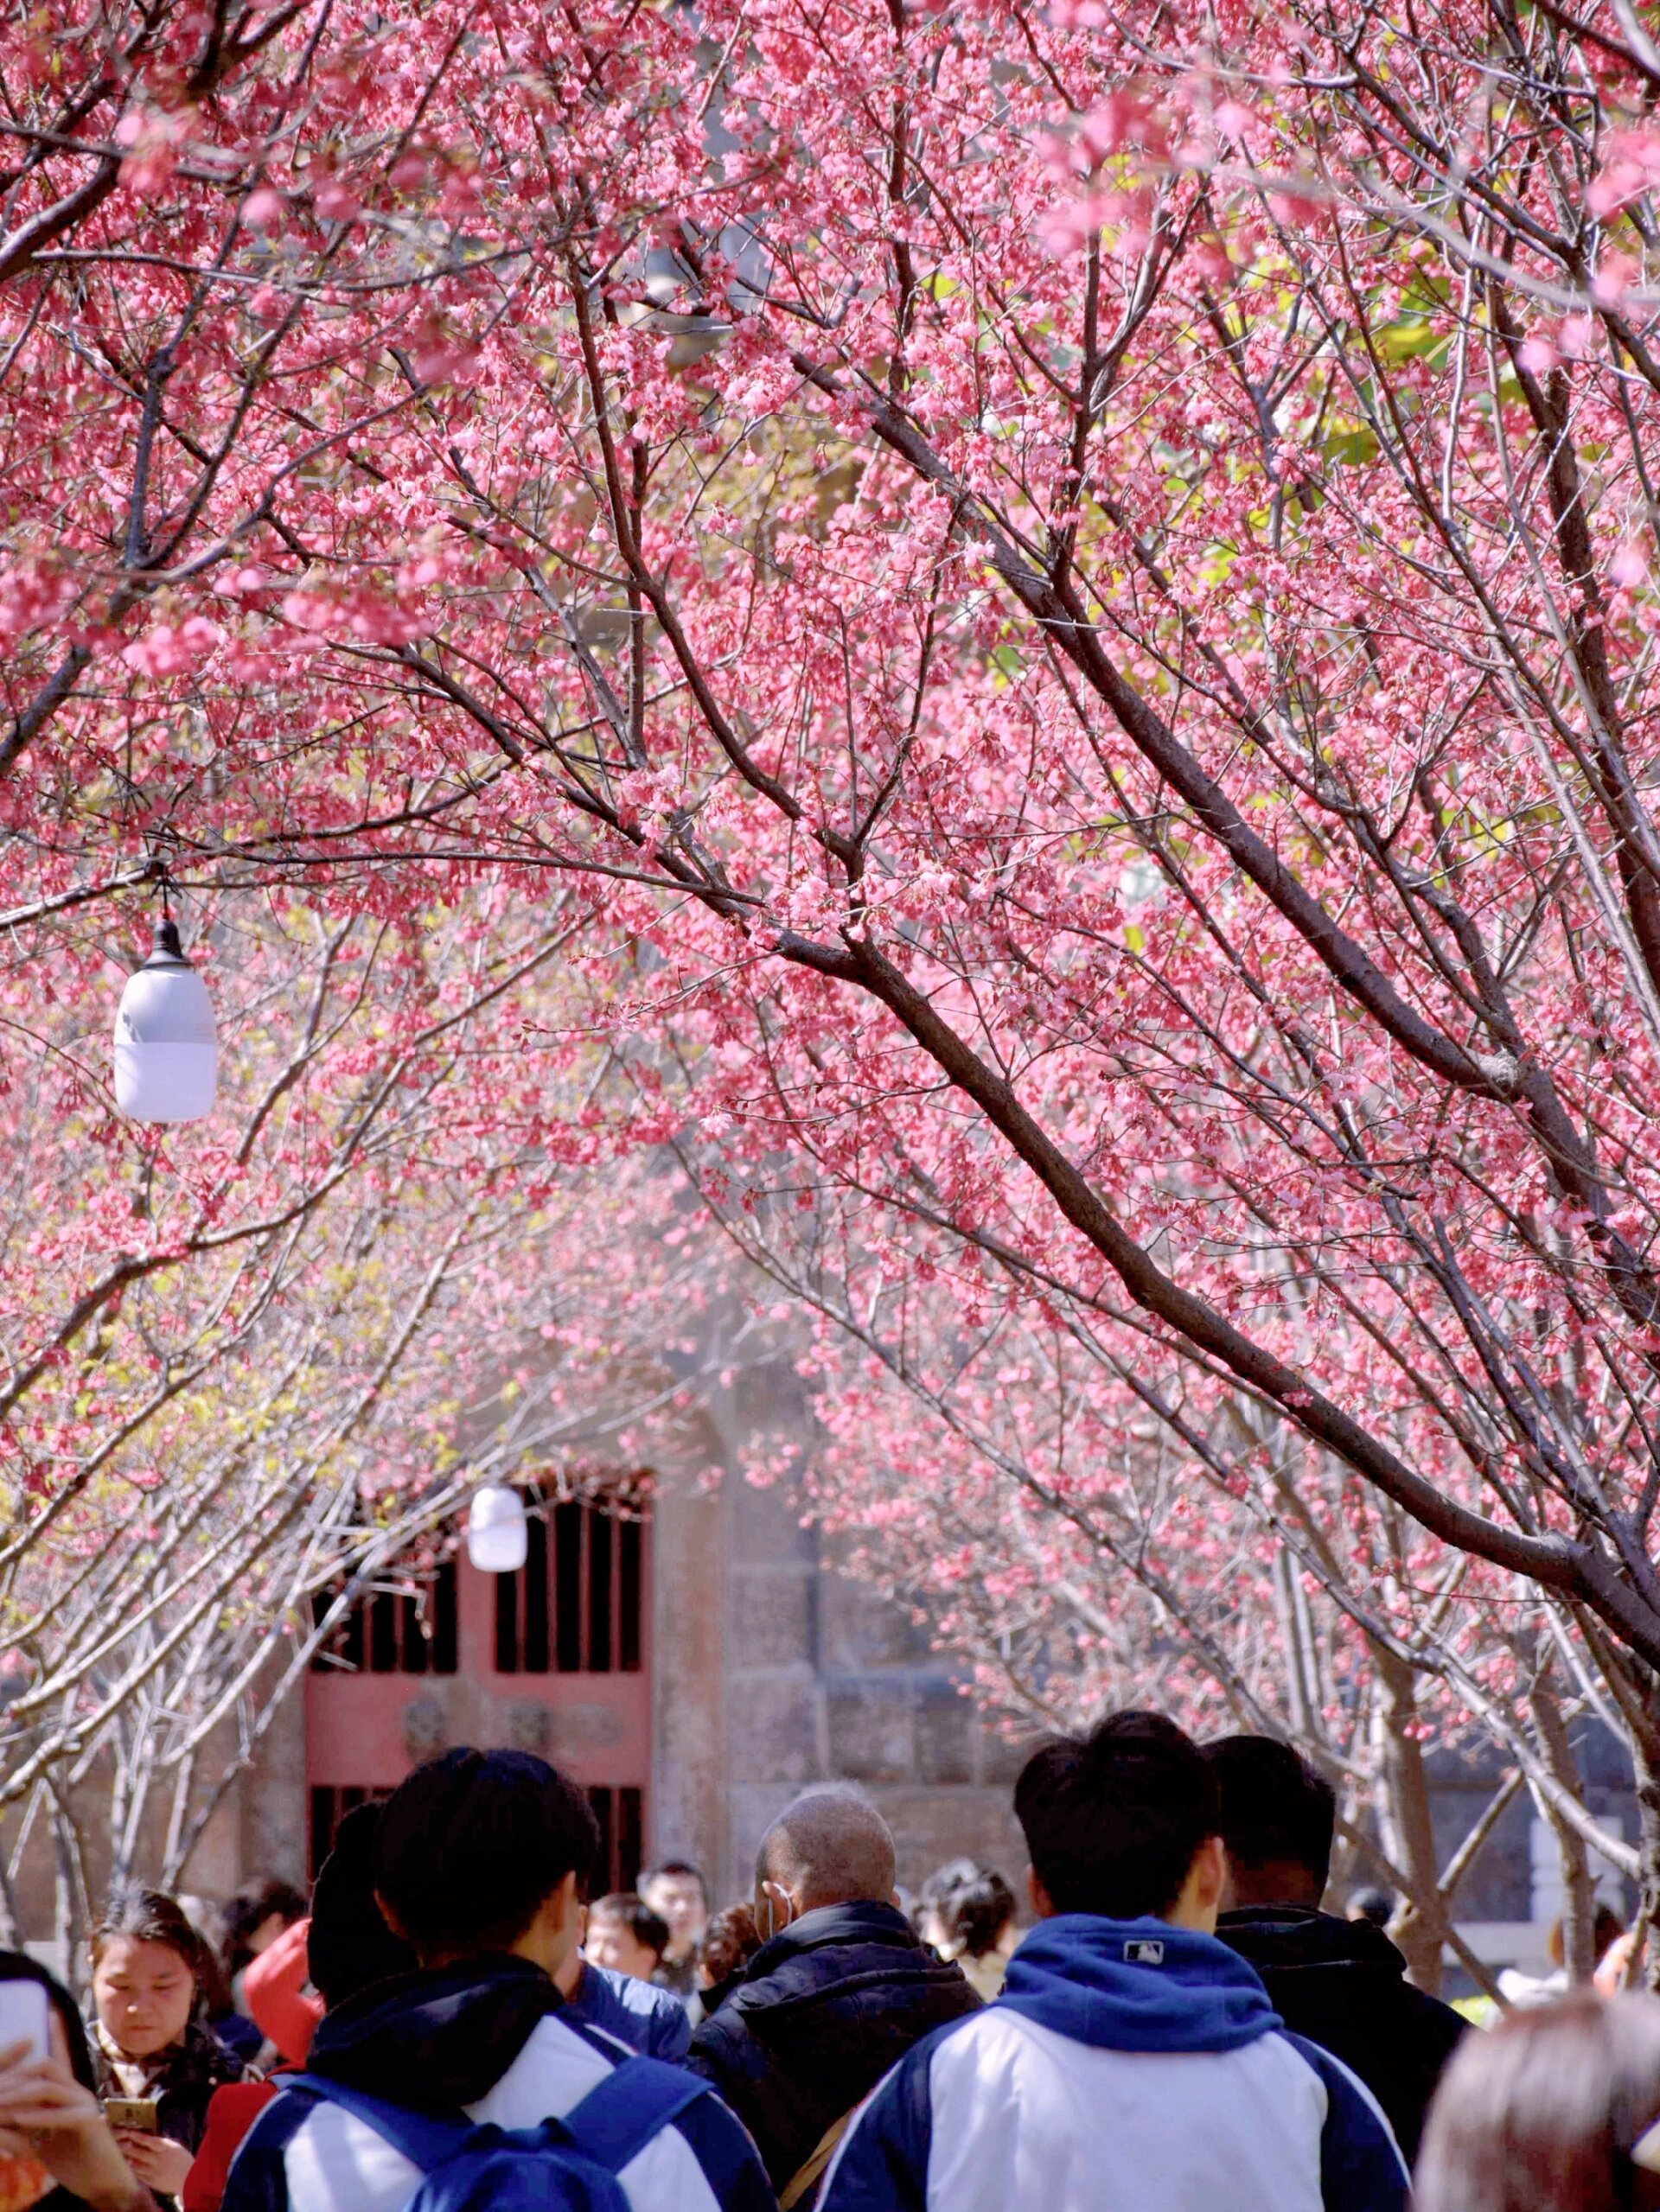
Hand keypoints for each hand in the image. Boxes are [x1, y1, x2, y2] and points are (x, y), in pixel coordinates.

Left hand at [0, 2041, 152, 2210]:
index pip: (58, 2053)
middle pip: (45, 2065)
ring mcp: (85, 2104)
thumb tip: (4, 2110)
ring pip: (48, 2085)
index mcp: (66, 2091)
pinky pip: (61, 2113)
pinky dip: (37, 2116)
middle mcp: (77, 2090)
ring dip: (18, 2094)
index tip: (48, 2008)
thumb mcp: (42, 2136)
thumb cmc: (71, 2157)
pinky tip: (20, 2120)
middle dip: (14, 2074)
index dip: (54, 2030)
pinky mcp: (90, 2122)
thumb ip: (28, 2119)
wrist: (100, 2180)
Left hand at [112, 2131, 192, 2197]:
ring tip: (121, 2156)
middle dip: (128, 2148)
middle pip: (140, 2153)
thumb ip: (162, 2144)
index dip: (139, 2137)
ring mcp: (154, 2172)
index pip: (150, 2141)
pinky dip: (134, 2171)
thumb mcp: (175, 2147)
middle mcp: (159, 2159)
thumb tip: (150, 2138)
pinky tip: (129, 2167)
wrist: (190, 2179)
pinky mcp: (152, 2182)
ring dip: (128, 2160)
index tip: (130, 2132)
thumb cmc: (184, 2160)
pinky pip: (140, 2176)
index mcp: (167, 2148)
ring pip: (137, 2165)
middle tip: (118, 2144)